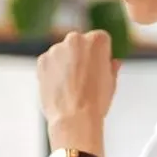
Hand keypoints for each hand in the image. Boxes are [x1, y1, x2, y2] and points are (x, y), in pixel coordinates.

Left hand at [38, 30, 119, 147]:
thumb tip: (114, 62)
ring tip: (71, 86)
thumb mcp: (111, 82)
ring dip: (66, 63)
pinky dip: (53, 72)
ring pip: (62, 53)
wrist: (74, 118)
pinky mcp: (42, 60)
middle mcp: (75, 38)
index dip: (101, 56)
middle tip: (84, 78)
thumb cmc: (97, 101)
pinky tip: (59, 88)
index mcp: (97, 40)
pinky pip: (49, 62)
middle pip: (79, 43)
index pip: (100, 40)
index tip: (99, 70)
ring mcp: (56, 48)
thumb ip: (111, 67)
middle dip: (81, 56)